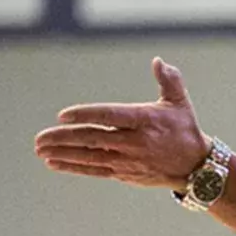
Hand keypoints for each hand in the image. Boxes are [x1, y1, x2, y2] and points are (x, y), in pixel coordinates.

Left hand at [34, 57, 211, 188]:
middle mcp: (134, 142)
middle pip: (93, 139)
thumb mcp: (180, 102)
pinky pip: (95, 170)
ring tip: (40, 149)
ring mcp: (128, 160)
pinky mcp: (125, 173)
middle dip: (64, 138)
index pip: (110, 116)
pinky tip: (54, 162)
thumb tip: (158, 61)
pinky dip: (74, 167)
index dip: (86, 115)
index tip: (63, 115)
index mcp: (144, 121)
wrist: (196, 167)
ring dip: (63, 153)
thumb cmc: (184, 130)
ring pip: (90, 157)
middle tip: (39, 138)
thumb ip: (169, 80)